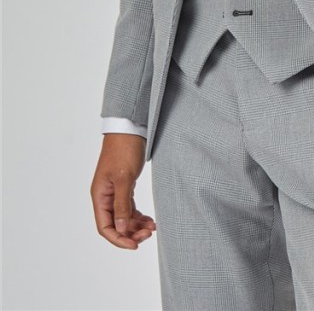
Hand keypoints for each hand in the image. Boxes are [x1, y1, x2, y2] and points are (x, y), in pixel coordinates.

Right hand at [90, 134, 156, 248]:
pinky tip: (150, 220)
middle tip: (148, 234)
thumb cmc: (124, 150)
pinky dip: (139, 215)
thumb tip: (120, 229)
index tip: (134, 245)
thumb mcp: (124, 178)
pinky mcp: (125, 187)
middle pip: (115, 225)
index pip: (105, 227)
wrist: (130, 129)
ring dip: (136, 225)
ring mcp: (115, 192)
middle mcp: (105, 197)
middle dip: (130, 233)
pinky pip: (130, 208)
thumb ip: (121, 205)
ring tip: (152, 227)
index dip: (118, 239)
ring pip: (124, 218)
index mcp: (99, 196)